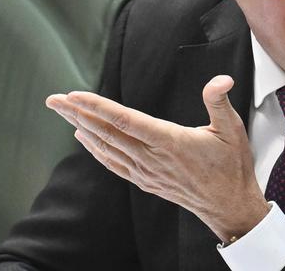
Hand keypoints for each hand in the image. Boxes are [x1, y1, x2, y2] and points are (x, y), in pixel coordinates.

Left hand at [46, 75, 268, 241]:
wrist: (228, 205)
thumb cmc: (231, 166)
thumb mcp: (231, 128)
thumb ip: (219, 101)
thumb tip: (221, 79)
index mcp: (170, 141)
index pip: (126, 120)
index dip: (98, 106)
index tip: (75, 95)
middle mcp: (152, 158)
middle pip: (107, 133)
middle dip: (78, 114)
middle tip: (54, 100)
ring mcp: (146, 172)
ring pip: (107, 147)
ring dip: (82, 128)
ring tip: (64, 113)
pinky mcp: (146, 181)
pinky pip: (113, 163)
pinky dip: (95, 150)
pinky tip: (85, 139)